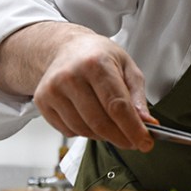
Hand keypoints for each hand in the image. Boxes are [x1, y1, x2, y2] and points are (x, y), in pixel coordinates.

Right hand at [0, 21, 155, 151]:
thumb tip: (147, 123)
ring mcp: (53, 90)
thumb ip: (138, 97)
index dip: (132, 128)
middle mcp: (71, 76)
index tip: (145, 143)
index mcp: (96, 63)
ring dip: (103, 135)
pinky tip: (89, 116)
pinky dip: (84, 131)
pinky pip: (68, 131)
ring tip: (111, 123)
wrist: (67, 48)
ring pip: (84, 130)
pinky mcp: (43, 102)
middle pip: (100, 122)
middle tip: (133, 141)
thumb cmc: (99, 57)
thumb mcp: (127, 67)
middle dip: (121, 138)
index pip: (116, 105)